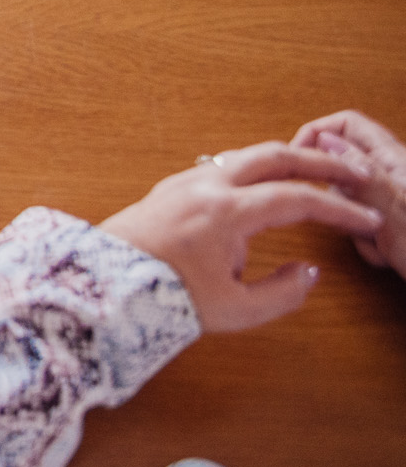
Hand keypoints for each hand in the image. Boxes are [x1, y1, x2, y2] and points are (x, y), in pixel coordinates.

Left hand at [99, 141, 380, 332]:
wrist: (100, 285)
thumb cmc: (161, 299)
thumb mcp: (234, 310)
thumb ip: (282, 292)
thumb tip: (308, 271)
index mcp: (224, 213)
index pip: (296, 199)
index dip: (338, 209)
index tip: (366, 218)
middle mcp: (204, 186)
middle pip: (273, 156)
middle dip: (319, 162)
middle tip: (352, 175)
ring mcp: (184, 182)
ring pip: (245, 156)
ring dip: (284, 162)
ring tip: (315, 177)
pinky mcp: (170, 188)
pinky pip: (222, 168)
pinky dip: (253, 171)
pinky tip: (264, 187)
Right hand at [292, 110, 405, 273]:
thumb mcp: (393, 217)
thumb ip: (359, 176)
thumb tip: (325, 140)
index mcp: (398, 163)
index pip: (347, 124)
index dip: (318, 135)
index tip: (300, 165)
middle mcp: (399, 177)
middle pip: (346, 164)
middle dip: (335, 192)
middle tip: (343, 215)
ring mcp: (401, 202)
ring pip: (356, 199)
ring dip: (353, 222)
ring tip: (376, 243)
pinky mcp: (403, 227)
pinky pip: (371, 224)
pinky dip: (371, 241)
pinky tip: (388, 257)